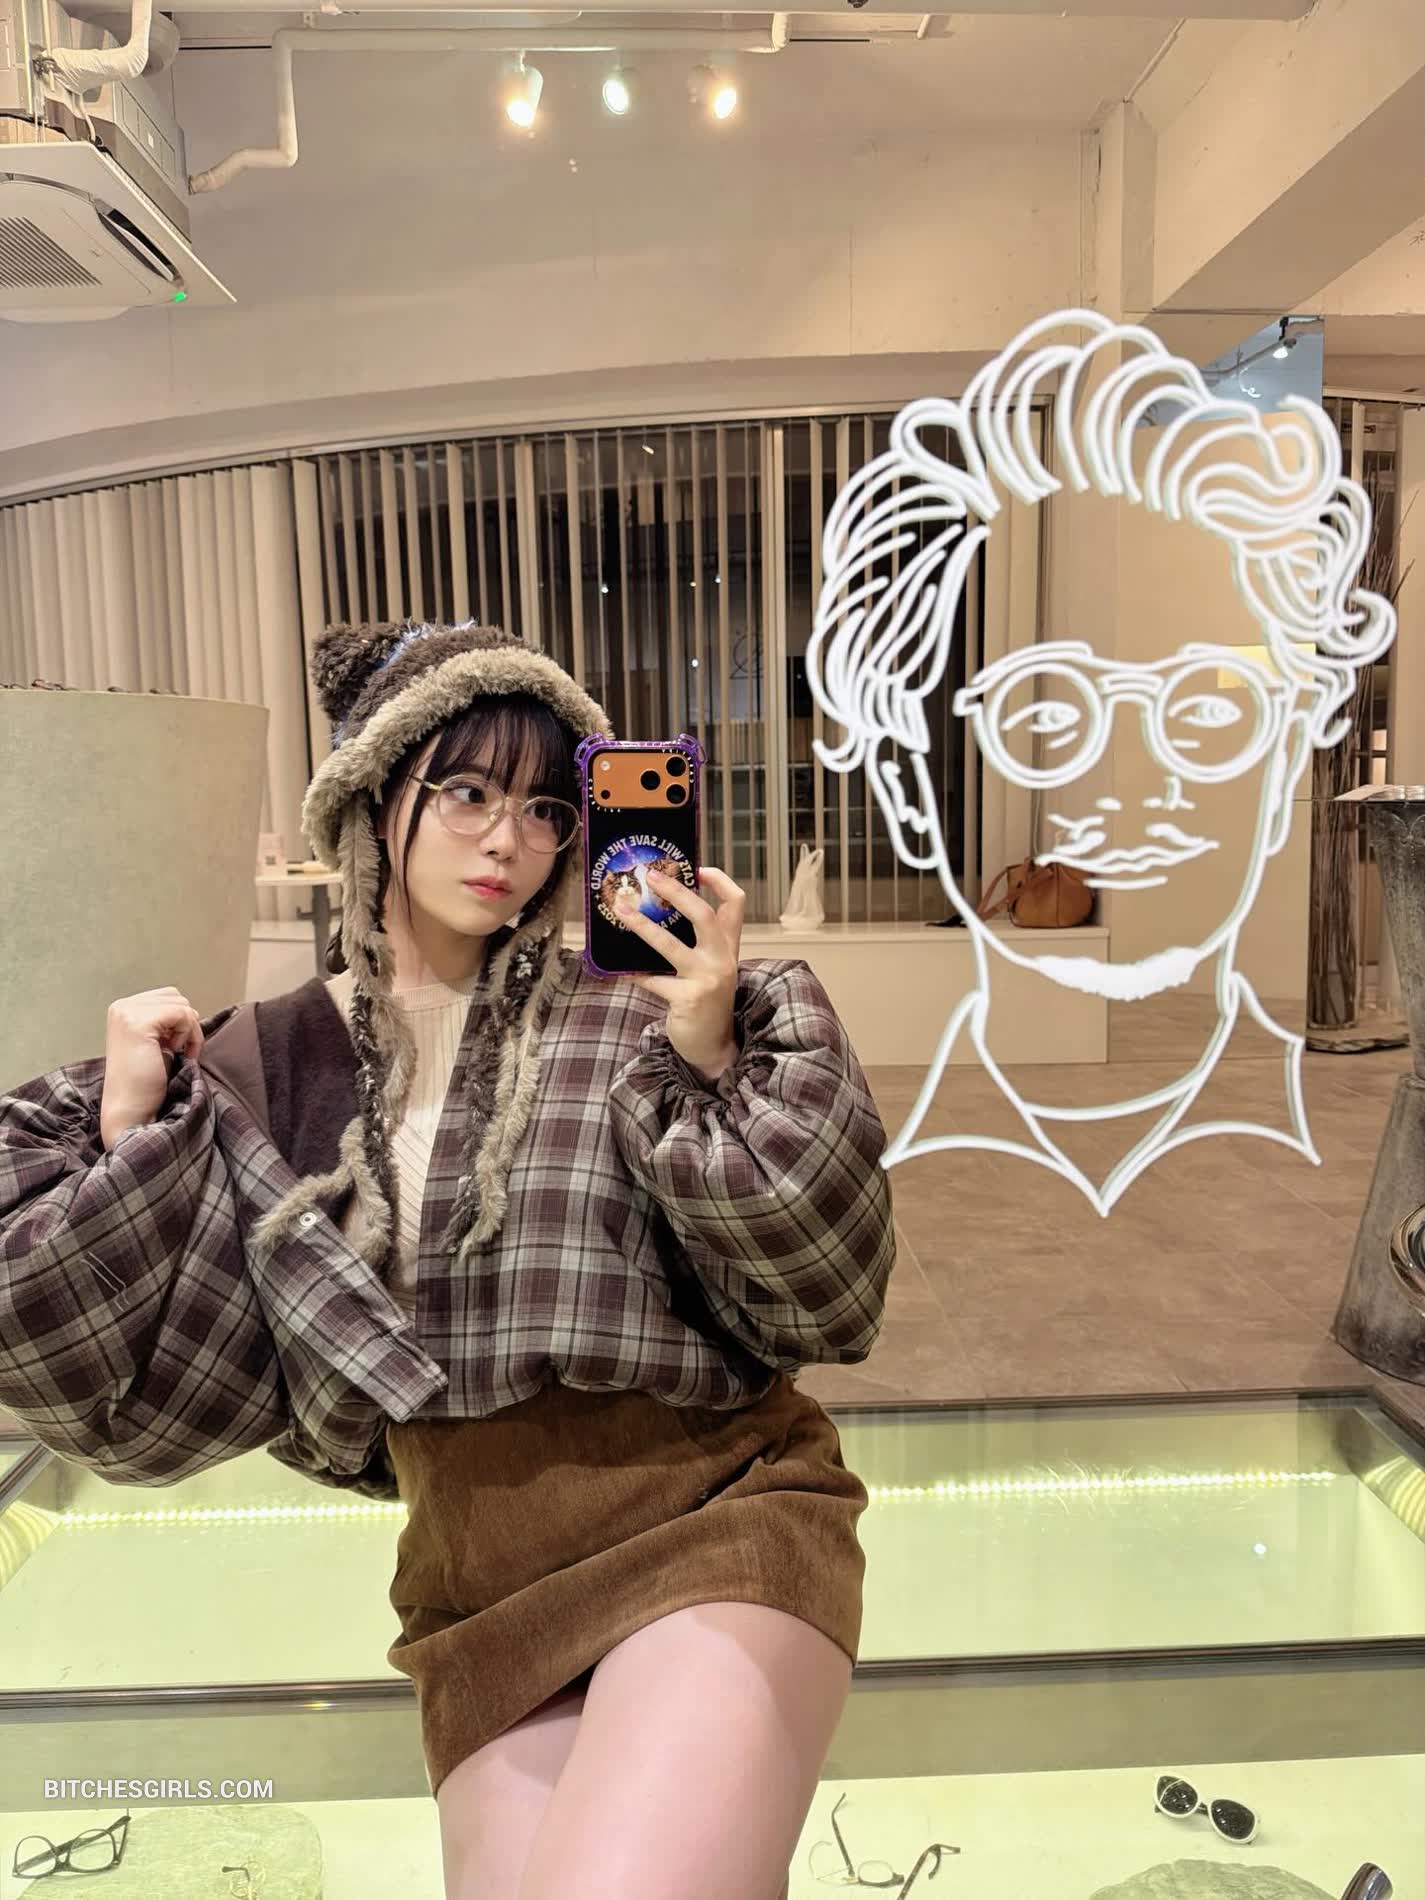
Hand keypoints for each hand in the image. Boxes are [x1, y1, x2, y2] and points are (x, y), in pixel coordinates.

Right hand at [99, 986, 203, 1150]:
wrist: (130, 1109)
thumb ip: (164, 1022)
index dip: (181, 1020)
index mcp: (122, 1010)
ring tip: (176, 1052)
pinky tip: (175, 1053)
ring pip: (182, 1004)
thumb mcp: (154, 1042)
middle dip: (186, 1023)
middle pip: (176, 997)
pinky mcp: (138, 1024)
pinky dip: (188, 1034)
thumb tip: (192, 1011)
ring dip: (189, 1030)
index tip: (177, 1047)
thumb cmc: (144, 1082)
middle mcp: (121, 1007)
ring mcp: (127, 1014)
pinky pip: (182, 1014)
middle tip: (180, 1050)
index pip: (168, 997)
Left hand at [615, 866, 745, 1081]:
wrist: (713, 1047)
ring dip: (641, 925)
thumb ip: (697, 945)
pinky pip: (652, 980)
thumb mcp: (711, 970)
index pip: (736, 904)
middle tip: (651, 876)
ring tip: (621, 909)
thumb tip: (657, 912)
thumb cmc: (706, 1003)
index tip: (696, 868)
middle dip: (677, 891)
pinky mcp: (688, 999)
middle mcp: (722, 959)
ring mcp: (707, 979)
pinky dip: (632, 973)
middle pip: (705, 914)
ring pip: (670, 944)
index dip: (719, 880)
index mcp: (730, 947)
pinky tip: (616, 971)